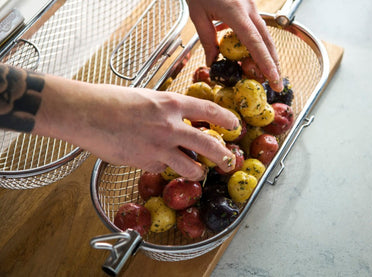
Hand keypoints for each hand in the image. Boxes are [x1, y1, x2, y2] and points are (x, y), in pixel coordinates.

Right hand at [33, 76, 238, 180]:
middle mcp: (170, 126)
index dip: (226, 119)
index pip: (208, 110)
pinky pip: (163, 169)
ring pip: (191, 167)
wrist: (86, 113)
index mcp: (171, 103)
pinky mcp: (146, 162)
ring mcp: (159, 146)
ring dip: (198, 172)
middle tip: (229, 161)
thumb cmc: (111, 101)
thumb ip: (166, 110)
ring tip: (199, 173)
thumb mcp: (147, 97)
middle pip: (208, 144)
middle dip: (223, 156)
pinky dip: (163, 167)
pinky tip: (154, 162)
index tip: (234, 125)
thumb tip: (179, 121)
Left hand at [186, 0, 283, 91]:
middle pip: (267, 41)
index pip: (255, 43)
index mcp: (236, 12)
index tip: (273, 78)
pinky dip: (259, 45)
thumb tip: (213, 62)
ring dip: (269, 56)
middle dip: (273, 64)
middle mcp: (248, 10)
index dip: (265, 63)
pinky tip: (254, 57)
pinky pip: (258, 29)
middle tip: (276, 83)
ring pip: (266, 36)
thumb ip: (207, 39)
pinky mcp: (249, 6)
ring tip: (267, 74)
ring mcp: (251, 7)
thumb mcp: (198, 14)